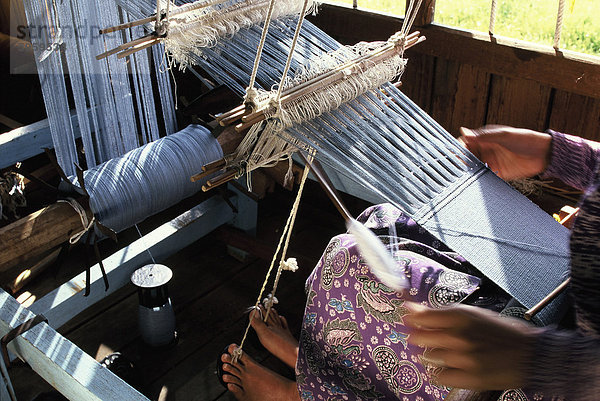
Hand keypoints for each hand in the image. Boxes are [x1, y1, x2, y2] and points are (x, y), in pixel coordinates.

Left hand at [404, 303, 541, 389]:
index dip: (411, 319)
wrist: (532, 355)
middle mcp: (458, 336)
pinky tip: (454, 367)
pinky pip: (438, 377)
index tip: (409, 320)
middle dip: (420, 338)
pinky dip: (442, 373)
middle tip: (430, 338)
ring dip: (434, 355)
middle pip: (418, 338)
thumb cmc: (504, 332)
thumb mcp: (474, 314)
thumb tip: (413, 309)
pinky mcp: (468, 378)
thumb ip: (442, 313)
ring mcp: (462, 359)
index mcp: (460, 316)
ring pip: (428, 357)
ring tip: (452, 353)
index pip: (419, 317)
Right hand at [459, 125, 551, 180]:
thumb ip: (483, 136)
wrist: (544, 155)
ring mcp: (490, 162)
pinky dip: (477, 179)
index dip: (457, 149)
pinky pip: (483, 177)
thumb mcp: (504, 136)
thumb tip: (462, 131)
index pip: (465, 143)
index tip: (453, 155)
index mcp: (484, 138)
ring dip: (467, 172)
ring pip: (472, 168)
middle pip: (466, 157)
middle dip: (460, 162)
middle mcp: (485, 150)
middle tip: (456, 168)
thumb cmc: (525, 140)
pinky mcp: (496, 174)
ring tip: (463, 176)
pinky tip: (474, 181)